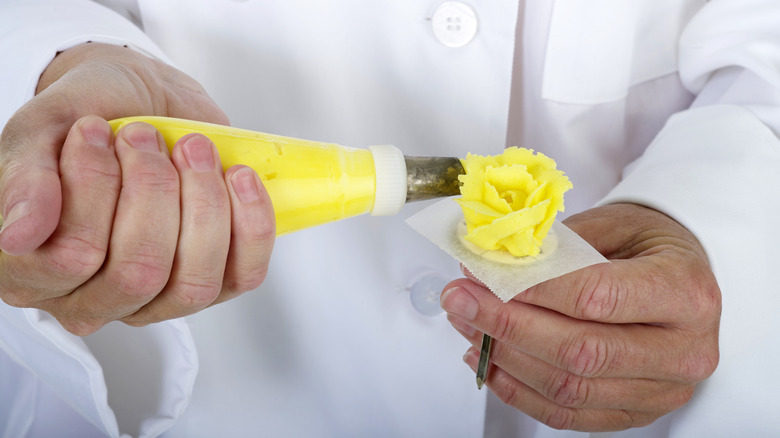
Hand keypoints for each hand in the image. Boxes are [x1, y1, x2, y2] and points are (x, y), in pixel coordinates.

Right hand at [0, 43, 274, 334]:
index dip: (93, 188)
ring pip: (193, 281)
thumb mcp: (43, 129)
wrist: (142, 97)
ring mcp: (158, 298)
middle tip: (145, 135)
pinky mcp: (215, 283)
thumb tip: (18, 234)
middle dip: (153, 189)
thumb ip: (24, 177)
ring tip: (192, 148)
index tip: (94, 131)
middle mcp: (94, 296)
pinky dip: (249, 220)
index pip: (71, 258)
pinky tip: (237, 175)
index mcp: (34, 269)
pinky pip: (244, 274)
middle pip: (138, 273)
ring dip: (203, 202)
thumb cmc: (90, 116)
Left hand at [441, 203, 720, 430]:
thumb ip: (558, 247)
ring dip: (505, 359)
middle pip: (580, 352)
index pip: (597, 297)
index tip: (484, 279)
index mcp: (685, 292)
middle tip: (461, 300)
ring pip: (569, 389)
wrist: (681, 277)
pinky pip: (568, 414)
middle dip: (507, 326)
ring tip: (468, 326)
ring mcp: (663, 390)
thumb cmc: (648, 245)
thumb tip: (491, 266)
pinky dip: (519, 391)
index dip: (532, 292)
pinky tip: (489, 362)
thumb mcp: (611, 224)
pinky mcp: (637, 412)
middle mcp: (684, 350)